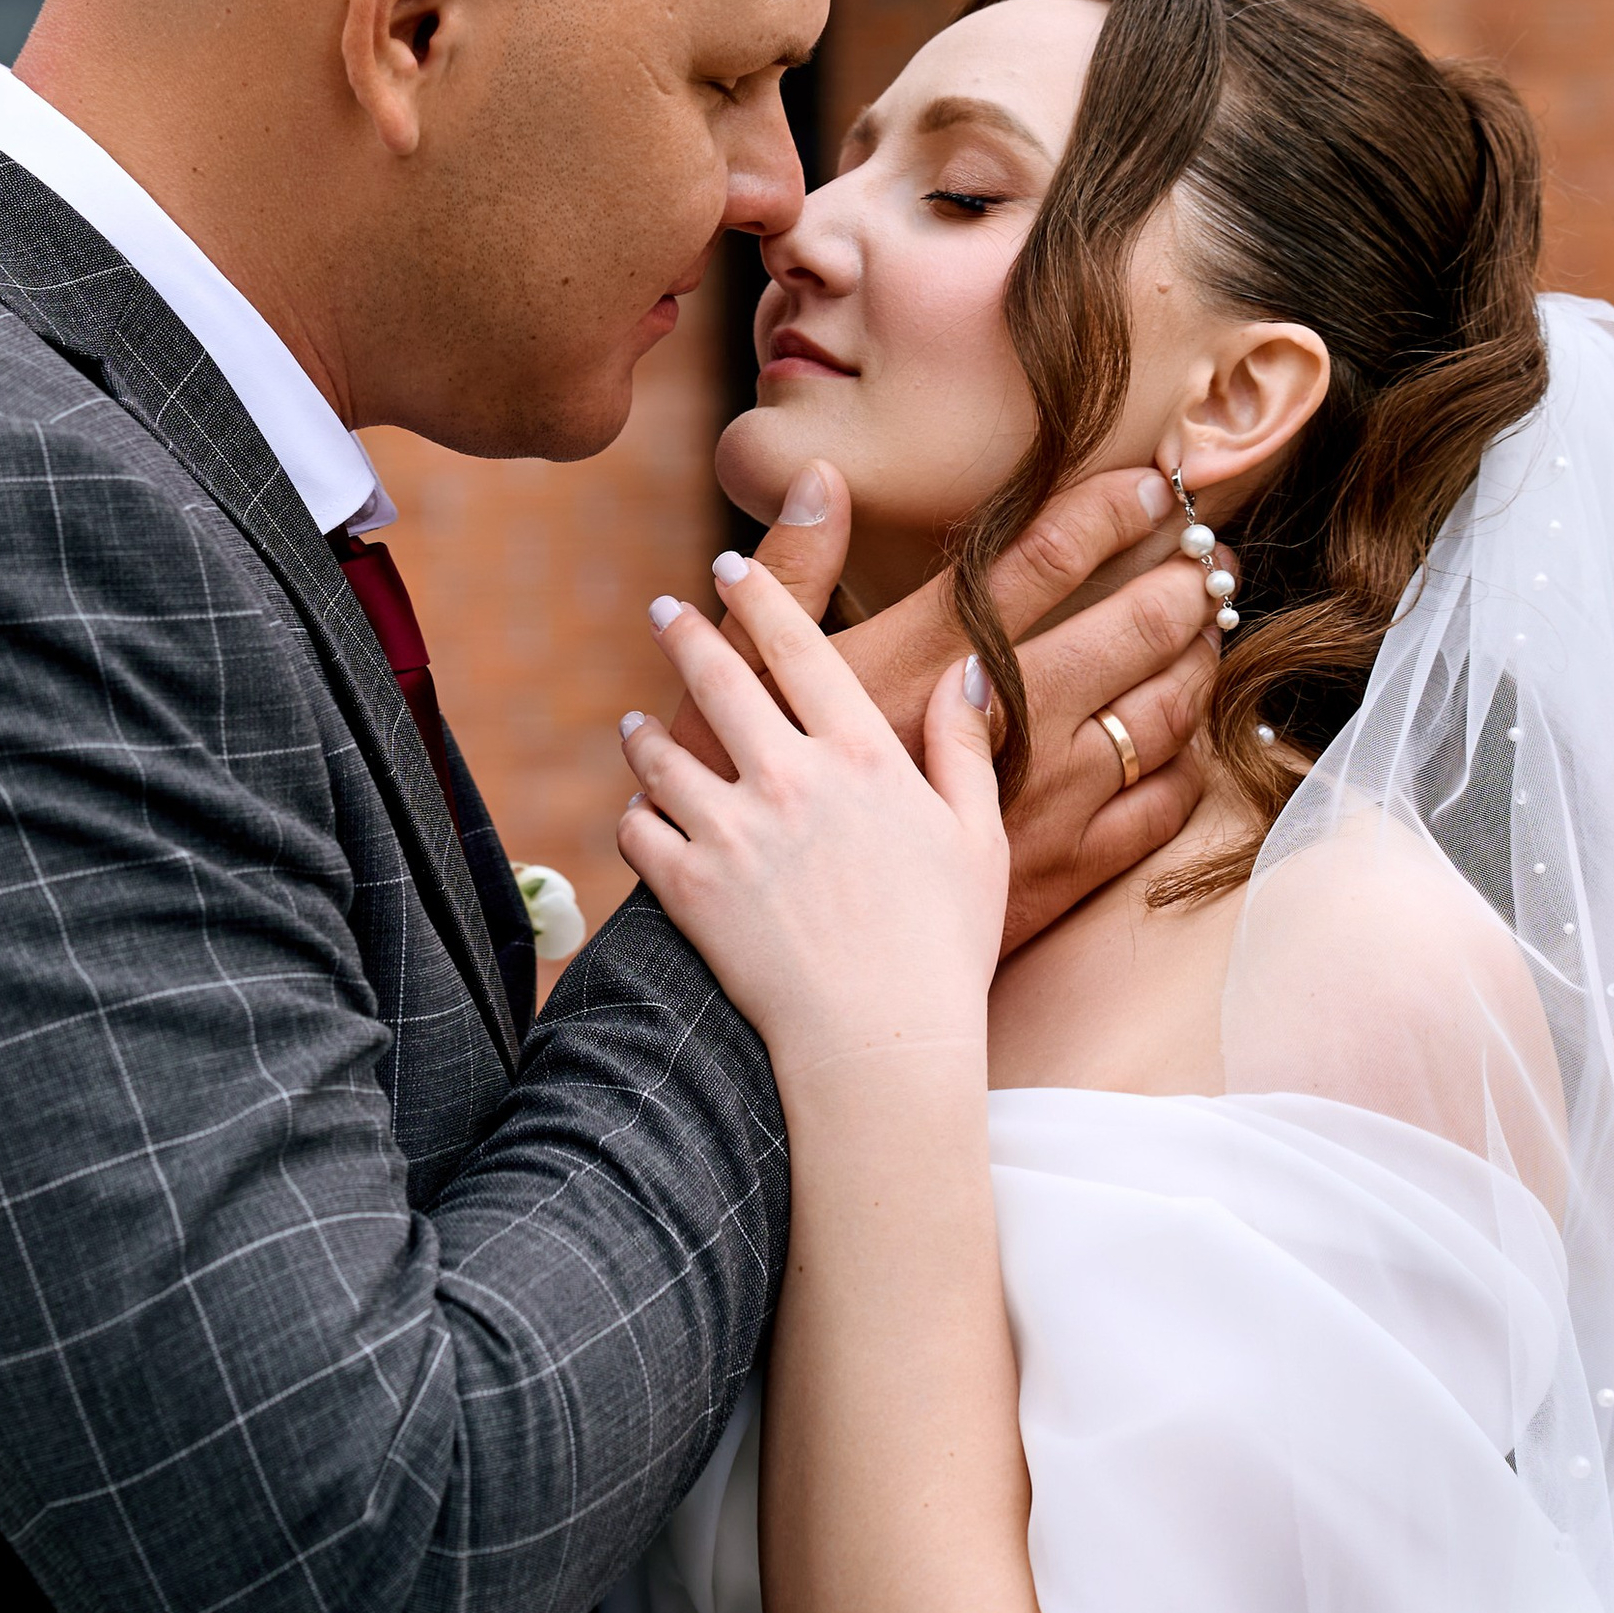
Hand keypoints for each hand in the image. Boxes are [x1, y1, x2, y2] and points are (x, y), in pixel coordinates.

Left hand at [615, 557, 1007, 1070]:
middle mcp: (791, 779)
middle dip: (683, 632)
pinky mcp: (689, 888)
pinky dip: (635, 816)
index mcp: (864, 757)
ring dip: (645, 732)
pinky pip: (639, 830)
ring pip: (661, 754)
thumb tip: (966, 672)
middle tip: (662, 609)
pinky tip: (640, 812)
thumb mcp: (978, 838)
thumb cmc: (945, 946)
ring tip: (637, 725)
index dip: (759, 598)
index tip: (730, 567)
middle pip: (717, 679)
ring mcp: (732, 832)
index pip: (799, 649)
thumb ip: (963, 747)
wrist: (882, 1045)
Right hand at [658, 465, 1220, 961]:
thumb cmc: (751, 807)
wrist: (796, 947)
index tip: (1150, 486)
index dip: (1108, 511)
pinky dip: (1187, 765)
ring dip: (1195, 663)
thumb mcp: (746, 681)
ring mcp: (1047, 798)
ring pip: (1161, 713)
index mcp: (932, 661)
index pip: (1044, 558)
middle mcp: (1004, 723)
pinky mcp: (1069, 869)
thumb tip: (822, 477)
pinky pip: (1161, 806)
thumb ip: (796, 576)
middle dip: (1182, 584)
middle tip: (1206, 558)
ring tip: (1206, 632)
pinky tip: (1186, 741)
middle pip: (1129, 630)